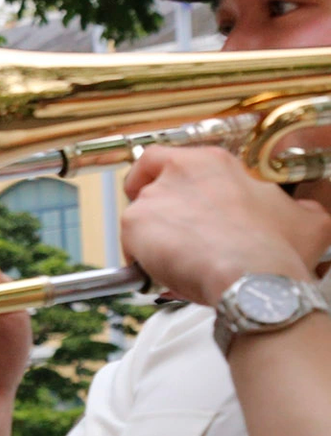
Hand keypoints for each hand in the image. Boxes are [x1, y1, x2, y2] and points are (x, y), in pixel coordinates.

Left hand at [122, 146, 330, 305]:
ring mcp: (153, 196)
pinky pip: (129, 245)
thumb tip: (303, 211)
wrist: (251, 277)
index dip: (160, 177)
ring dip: (151, 239)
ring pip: (138, 217)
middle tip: (168, 232)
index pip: (167, 159)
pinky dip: (141, 261)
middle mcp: (177, 172)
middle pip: (148, 186)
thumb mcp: (305, 220)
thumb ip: (297, 209)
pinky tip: (164, 273)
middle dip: (156, 210)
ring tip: (175, 262)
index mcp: (214, 163)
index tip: (165, 191)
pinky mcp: (134, 223)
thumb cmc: (274, 251)